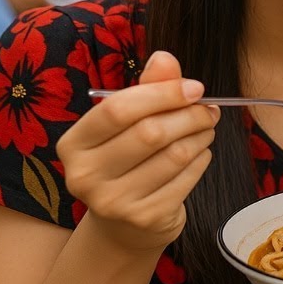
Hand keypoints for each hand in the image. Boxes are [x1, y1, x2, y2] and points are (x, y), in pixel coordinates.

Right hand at [56, 50, 218, 252]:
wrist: (124, 226)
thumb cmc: (127, 160)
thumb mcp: (129, 123)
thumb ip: (146, 88)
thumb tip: (165, 57)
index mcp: (73, 144)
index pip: (118, 109)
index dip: (162, 94)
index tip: (194, 87)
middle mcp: (85, 176)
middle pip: (150, 133)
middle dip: (188, 115)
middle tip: (208, 109)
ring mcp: (113, 203)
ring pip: (174, 155)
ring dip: (200, 136)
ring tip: (206, 128)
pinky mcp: (145, 219)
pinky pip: (186, 178)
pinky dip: (201, 160)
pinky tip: (199, 153)